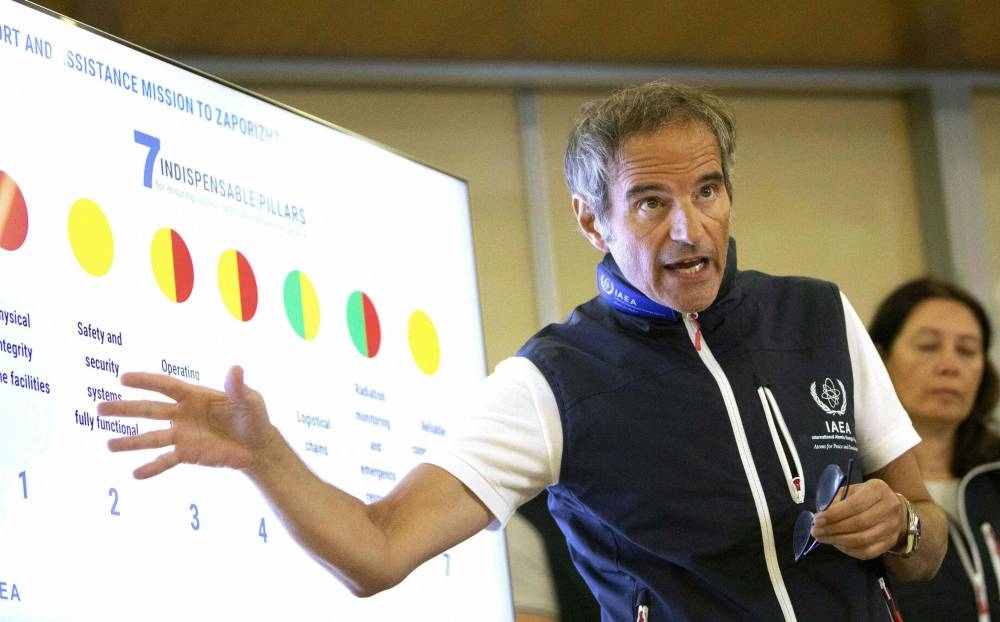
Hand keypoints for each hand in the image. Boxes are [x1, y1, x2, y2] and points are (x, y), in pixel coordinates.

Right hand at [99, 365, 276, 478]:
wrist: (258, 446)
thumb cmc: (254, 418)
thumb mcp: (250, 400)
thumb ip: (238, 388)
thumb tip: (235, 369)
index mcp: (195, 396)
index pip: (166, 385)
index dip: (145, 381)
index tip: (122, 378)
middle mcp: (182, 414)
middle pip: (150, 409)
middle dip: (125, 409)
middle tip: (99, 408)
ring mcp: (182, 435)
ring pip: (152, 437)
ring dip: (131, 442)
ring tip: (109, 445)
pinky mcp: (187, 454)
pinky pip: (166, 461)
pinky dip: (152, 468)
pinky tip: (135, 474)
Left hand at [809, 477, 904, 559]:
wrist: (893, 508)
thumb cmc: (866, 496)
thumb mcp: (852, 490)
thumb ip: (837, 500)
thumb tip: (821, 515)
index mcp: (877, 490)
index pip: (854, 505)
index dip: (834, 515)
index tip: (817, 520)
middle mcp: (889, 508)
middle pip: (858, 524)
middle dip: (833, 529)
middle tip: (815, 531)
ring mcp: (892, 527)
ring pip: (862, 540)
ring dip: (838, 541)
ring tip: (822, 538)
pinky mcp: (890, 542)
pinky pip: (867, 552)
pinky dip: (849, 550)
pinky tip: (837, 544)